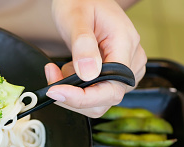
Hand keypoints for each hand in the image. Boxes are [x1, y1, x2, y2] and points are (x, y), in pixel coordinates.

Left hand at [46, 0, 146, 117]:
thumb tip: (88, 74)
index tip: (57, 92)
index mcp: (126, 44)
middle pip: (106, 99)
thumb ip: (83, 45)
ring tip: (56, 72)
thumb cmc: (80, 2)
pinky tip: (65, 71)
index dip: (83, 97)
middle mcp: (131, 60)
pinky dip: (74, 88)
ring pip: (99, 100)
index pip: (112, 87)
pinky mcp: (113, 73)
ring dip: (72, 93)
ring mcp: (124, 68)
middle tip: (51, 81)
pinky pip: (95, 92)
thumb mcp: (76, 18)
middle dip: (74, 97)